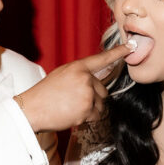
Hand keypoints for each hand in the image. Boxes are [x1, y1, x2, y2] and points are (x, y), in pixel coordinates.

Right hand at [17, 43, 131, 131]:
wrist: (32, 109)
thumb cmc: (44, 94)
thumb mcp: (61, 76)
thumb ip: (79, 75)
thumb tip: (94, 82)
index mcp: (77, 67)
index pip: (101, 59)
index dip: (118, 52)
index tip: (131, 46)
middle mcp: (84, 78)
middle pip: (103, 90)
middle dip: (93, 97)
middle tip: (73, 101)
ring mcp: (87, 94)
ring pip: (101, 104)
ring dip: (90, 109)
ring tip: (71, 107)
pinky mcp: (87, 109)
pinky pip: (97, 115)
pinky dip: (88, 118)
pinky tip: (73, 115)